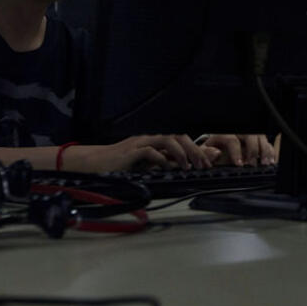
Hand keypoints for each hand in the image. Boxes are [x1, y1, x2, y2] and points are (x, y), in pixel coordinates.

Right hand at [84, 134, 212, 171]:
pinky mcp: (131, 151)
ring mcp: (141, 143)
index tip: (210, 160)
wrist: (96, 163)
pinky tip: (168, 168)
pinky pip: (150, 151)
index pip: (182, 139)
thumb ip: (166, 163)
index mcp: (156, 140)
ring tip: (188, 166)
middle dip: (195, 150)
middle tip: (204, 164)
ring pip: (168, 140)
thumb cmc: (122, 164)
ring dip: (181, 153)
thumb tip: (187, 166)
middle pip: (179, 137)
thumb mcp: (149, 164)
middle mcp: (151, 138)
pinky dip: (161, 159)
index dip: (198, 148)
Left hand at [196, 134, 276, 165]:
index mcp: (224, 134)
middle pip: (249, 136)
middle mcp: (238, 133)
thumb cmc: (212, 149)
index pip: (232, 140)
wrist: (218, 146)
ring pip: (260, 137)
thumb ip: (207, 153)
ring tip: (265, 163)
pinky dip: (270, 150)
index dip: (236, 152)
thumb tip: (216, 153)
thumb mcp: (205, 151)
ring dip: (264, 150)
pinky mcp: (256, 140)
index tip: (239, 164)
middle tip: (253, 164)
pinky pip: (266, 142)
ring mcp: (248, 136)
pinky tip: (270, 160)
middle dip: (253, 150)